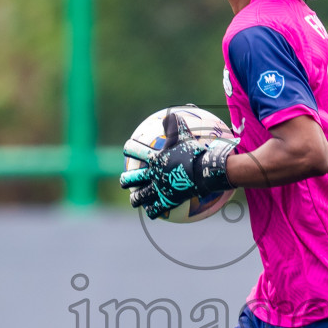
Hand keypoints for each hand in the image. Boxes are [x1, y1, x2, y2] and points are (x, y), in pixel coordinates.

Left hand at [120, 112, 235, 218]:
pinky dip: (152, 211)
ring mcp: (158, 189)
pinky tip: (151, 213)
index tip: (126, 149)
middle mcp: (152, 174)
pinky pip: (156, 209)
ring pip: (140, 196)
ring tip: (134, 199)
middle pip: (132, 178)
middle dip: (126, 179)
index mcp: (154, 158)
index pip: (136, 151)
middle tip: (124, 180)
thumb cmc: (194, 152)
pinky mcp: (167, 200)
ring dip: (135, 198)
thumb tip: (168, 114)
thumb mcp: (184, 135)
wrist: (203, 171)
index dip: (130, 148)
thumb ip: (174, 125)